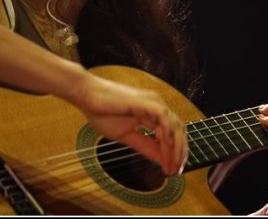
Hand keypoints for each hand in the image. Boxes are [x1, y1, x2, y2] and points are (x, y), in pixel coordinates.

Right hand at [73, 73, 187, 176]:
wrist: (87, 96)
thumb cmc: (103, 112)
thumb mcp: (127, 136)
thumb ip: (144, 145)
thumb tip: (160, 159)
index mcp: (153, 114)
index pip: (172, 134)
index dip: (175, 153)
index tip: (171, 170)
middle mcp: (157, 106)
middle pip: (179, 130)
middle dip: (179, 152)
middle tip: (175, 170)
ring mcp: (153, 102)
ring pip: (174, 124)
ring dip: (176, 147)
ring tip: (171, 163)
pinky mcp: (145, 100)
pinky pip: (163, 117)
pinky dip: (167, 132)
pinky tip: (165, 146)